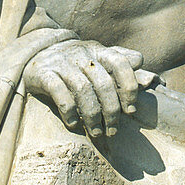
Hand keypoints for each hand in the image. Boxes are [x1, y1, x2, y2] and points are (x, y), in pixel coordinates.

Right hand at [23, 39, 157, 137]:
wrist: (37, 53)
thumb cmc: (76, 63)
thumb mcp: (99, 60)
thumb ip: (123, 66)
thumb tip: (148, 75)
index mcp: (100, 51)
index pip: (121, 63)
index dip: (129, 87)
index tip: (131, 110)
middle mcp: (83, 54)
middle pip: (103, 82)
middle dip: (112, 110)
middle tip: (113, 130)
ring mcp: (62, 62)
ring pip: (83, 90)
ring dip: (92, 115)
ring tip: (96, 132)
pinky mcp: (43, 73)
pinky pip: (59, 92)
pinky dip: (69, 110)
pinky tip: (74, 124)